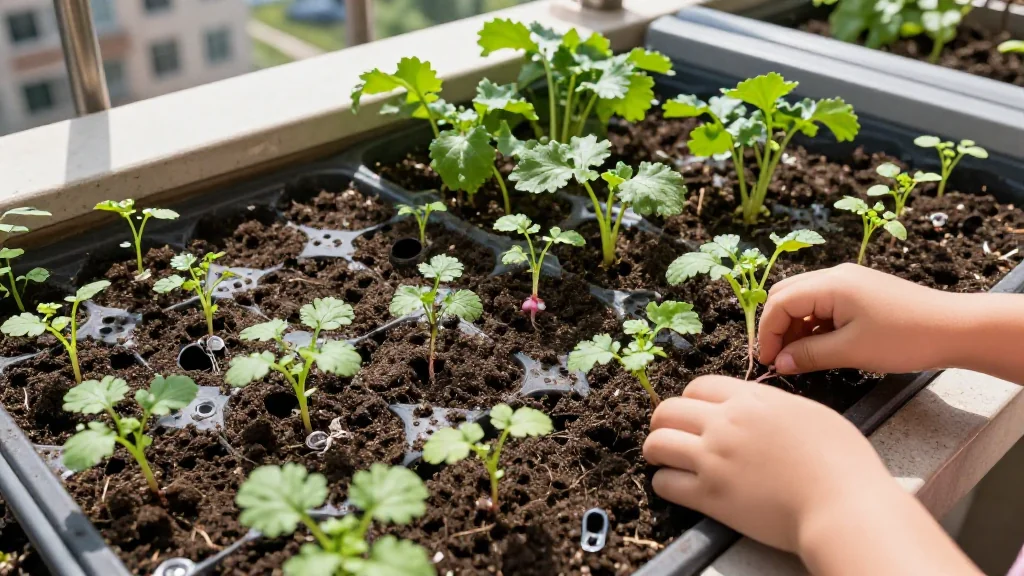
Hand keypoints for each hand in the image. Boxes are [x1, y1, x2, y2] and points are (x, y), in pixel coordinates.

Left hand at [643, 375, 892, 552]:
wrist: (843, 505)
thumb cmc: (842, 463)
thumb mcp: (810, 414)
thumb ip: (773, 408)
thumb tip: (758, 411)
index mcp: (750, 400)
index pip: (697, 387)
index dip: (691, 401)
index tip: (695, 415)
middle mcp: (725, 423)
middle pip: (667, 410)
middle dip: (665, 422)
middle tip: (673, 436)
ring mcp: (713, 459)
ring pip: (657, 443)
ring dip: (657, 451)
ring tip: (667, 461)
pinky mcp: (710, 496)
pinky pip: (665, 483)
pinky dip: (665, 484)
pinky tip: (678, 487)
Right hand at [758, 263, 951, 374]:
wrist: (955, 328)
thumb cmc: (905, 338)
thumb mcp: (851, 351)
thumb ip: (809, 355)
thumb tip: (780, 363)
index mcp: (831, 284)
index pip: (780, 303)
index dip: (768, 333)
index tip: (769, 361)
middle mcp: (836, 276)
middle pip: (787, 296)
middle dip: (777, 327)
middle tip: (778, 359)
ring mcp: (849, 282)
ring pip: (804, 300)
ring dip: (796, 327)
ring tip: (800, 358)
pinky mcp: (860, 292)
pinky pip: (824, 305)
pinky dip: (814, 325)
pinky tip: (820, 348)